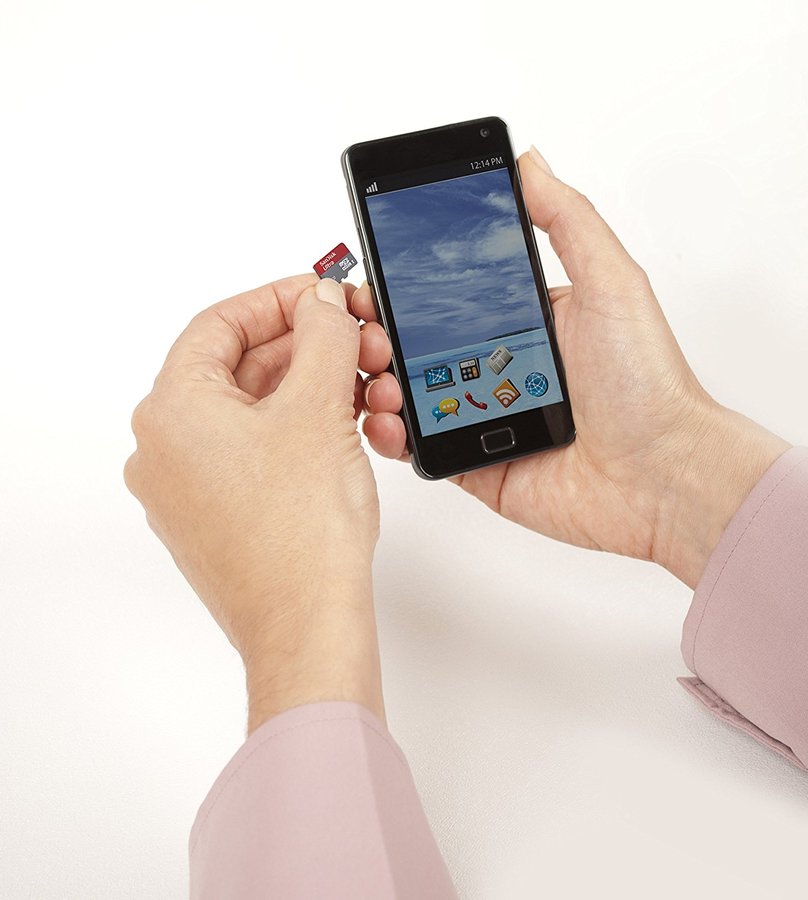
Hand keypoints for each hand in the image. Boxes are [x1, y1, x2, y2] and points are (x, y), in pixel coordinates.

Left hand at [125, 275, 390, 732]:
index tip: (323, 295)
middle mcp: (166, 449)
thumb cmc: (302, 536)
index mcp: (171, 411)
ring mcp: (189, 488)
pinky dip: (300, 430)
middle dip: (309, 349)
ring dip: (312, 390)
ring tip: (367, 387)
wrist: (308, 627)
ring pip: (253, 412)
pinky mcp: (218, 517)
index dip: (279, 300)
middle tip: (360, 340)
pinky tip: (347, 426)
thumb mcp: (320, 408)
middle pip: (239, 369)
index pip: (221, 324)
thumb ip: (324, 336)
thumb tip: (322, 302)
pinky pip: (256, 452)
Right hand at [359, 149, 790, 587]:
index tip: (378, 269)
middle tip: (367, 324)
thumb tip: (529, 161)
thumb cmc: (646, 384)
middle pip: (422, 343)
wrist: (660, 476)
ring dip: (381, 380)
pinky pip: (421, 448)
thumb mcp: (612, 282)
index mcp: (526, 322)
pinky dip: (393, 436)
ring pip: (412, 394)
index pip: (454, 294)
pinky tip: (386, 418)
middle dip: (383, 330)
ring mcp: (485, 416)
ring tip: (378, 371)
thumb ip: (567, 220)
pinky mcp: (476, 464)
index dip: (411, 282)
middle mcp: (501, 368)